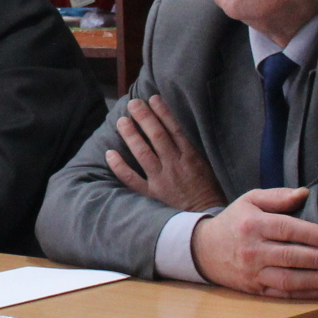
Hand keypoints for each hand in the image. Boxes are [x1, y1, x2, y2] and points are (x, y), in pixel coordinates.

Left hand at [105, 95, 224, 211]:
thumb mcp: (205, 165)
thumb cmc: (207, 191)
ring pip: (143, 153)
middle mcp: (175, 165)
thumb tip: (175, 130)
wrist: (206, 219)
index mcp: (190, 156)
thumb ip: (191, 149)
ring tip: (121, 121)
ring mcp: (162, 180)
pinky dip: (120, 167)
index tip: (153, 98)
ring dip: (131, 135)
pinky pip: (132, 179)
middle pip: (156, 136)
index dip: (162, 112)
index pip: (174, 129)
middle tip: (133, 104)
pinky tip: (110, 154)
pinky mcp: (152, 195)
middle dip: (144, 117)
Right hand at [188, 188, 317, 297]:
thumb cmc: (234, 222)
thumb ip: (277, 196)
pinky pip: (281, 294)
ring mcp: (252, 272)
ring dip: (314, 281)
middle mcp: (252, 250)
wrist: (203, 250)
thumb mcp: (250, 200)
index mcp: (253, 225)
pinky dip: (303, 295)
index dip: (310, 234)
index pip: (286, 229)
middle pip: (289, 256)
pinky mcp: (254, 288)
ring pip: (287, 279)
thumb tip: (304, 193)